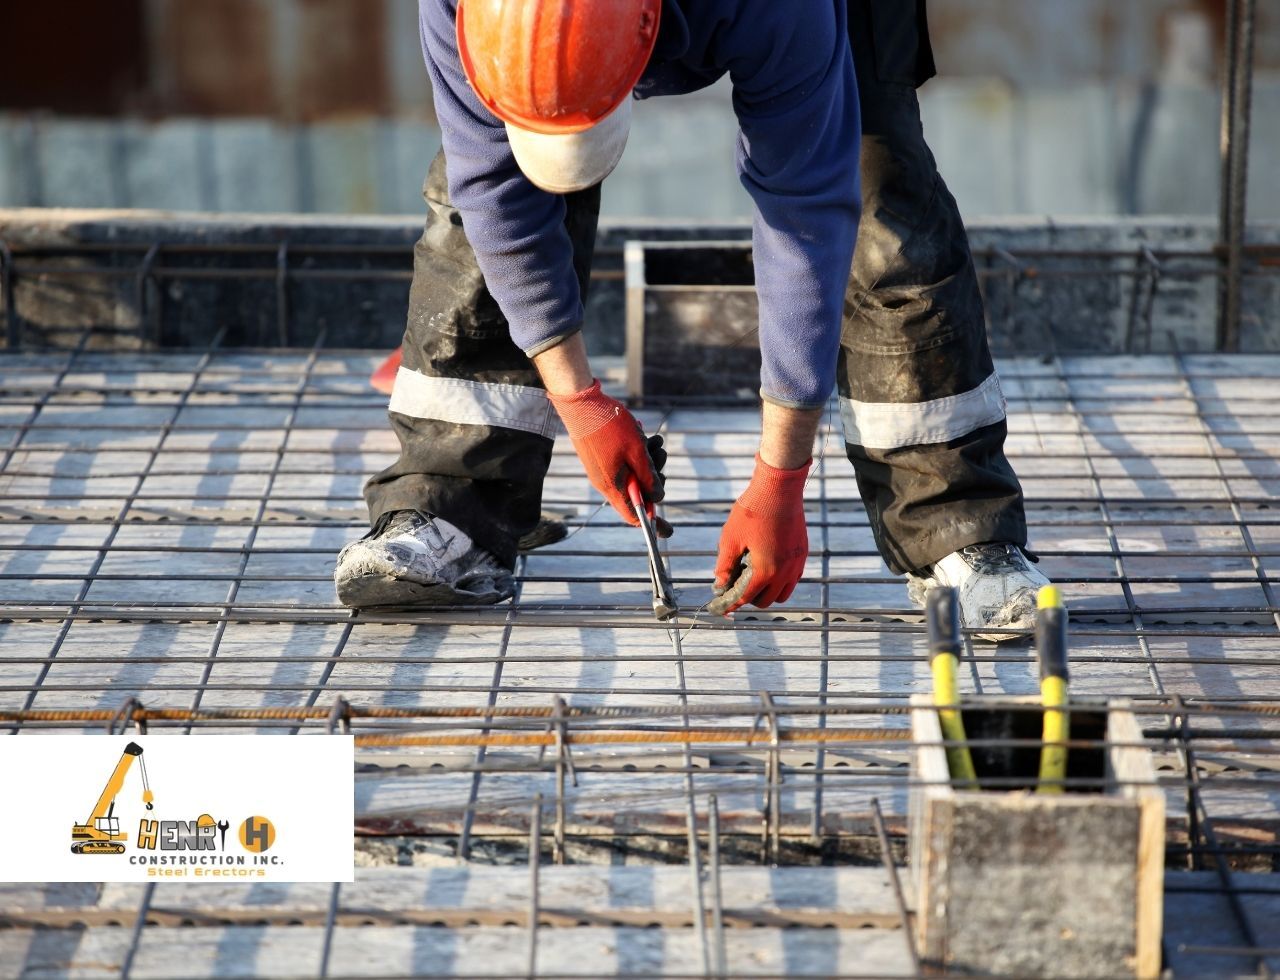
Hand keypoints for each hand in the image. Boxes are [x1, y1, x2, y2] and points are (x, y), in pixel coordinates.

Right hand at [549, 380, 669, 533]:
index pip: (634, 516)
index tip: (667, 529)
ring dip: (647, 461)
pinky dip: (636, 452)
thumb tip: (658, 497)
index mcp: (613, 487)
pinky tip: (642, 434)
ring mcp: (601, 470)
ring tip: (655, 441)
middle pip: (636, 494)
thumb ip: (649, 477)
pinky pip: (623, 462)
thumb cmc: (609, 425)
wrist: (580, 402)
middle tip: (661, 457)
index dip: (653, 522)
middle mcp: (605, 483)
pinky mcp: (600, 458)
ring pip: (632, 474)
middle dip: (654, 479)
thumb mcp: (637, 451)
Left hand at [708, 455, 808, 615]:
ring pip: (783, 593)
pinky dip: (780, 580)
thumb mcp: (730, 538)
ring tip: (753, 578)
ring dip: (767, 592)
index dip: (731, 603)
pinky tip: (767, 566)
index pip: (746, 597)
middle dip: (749, 598)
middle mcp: (784, 571)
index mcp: (766, 570)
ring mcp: (796, 563)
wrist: (779, 488)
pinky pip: (793, 578)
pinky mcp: (802, 553)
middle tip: (736, 586)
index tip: (721, 606)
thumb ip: (724, 565)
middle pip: (766, 601)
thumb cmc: (753, 510)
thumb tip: (720, 584)